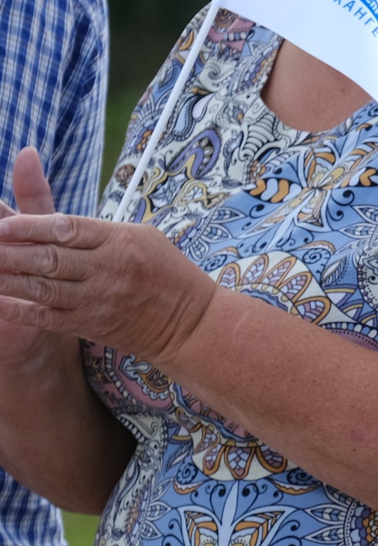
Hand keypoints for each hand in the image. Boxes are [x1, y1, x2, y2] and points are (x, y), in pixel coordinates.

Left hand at [0, 148, 214, 361]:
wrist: (191, 323)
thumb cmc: (165, 272)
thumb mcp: (141, 237)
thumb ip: (95, 229)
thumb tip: (48, 221)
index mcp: (120, 241)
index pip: (66, 228)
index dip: (30, 226)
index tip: (3, 225)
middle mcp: (107, 270)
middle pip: (49, 257)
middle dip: (10, 251)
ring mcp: (97, 300)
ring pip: (42, 287)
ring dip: (8, 278)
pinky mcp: (91, 325)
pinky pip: (47, 317)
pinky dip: (19, 309)